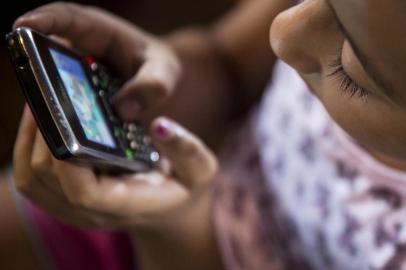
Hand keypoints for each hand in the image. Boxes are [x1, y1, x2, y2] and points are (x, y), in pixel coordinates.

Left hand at [13, 106, 217, 230]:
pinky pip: (32, 177)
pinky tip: (41, 120)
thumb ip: (187, 149)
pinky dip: (29, 147)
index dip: (66, 159)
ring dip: (28, 140)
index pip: (84, 193)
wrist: (167, 208)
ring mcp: (74, 209)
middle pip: (47, 182)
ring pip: (31, 180)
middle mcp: (93, 213)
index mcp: (126, 205)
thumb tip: (161, 126)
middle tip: (45, 95)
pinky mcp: (64, 198)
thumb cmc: (183, 188)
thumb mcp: (200, 169)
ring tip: (39, 102)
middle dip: (40, 137)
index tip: (63, 118)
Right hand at [14, 2, 180, 119]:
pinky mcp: (77, 93)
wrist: (159, 82)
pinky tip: (68, 133)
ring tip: (51, 117)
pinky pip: (64, 101)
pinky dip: (64, 115)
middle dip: (36, 67)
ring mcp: (75, 72)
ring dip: (49, 98)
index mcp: (99, 30)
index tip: (22, 27)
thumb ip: (151, 85)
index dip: (43, 19)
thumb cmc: (160, 67)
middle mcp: (80, 49)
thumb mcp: (164, 71)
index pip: (68, 17)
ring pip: (52, 81)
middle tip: (32, 86)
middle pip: (49, 53)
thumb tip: (122, 109)